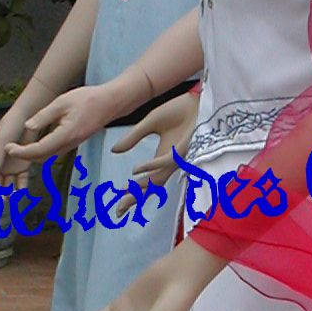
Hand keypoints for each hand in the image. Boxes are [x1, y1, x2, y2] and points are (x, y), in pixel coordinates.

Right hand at [0, 102, 37, 192]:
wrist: (31, 116)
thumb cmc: (12, 124)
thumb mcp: (1, 141)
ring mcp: (10, 164)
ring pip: (7, 183)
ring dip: (8, 192)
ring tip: (10, 199)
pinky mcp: (23, 165)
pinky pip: (21, 180)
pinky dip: (21, 187)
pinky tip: (21, 192)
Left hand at [5, 82, 128, 167]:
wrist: (110, 103)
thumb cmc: (89, 99)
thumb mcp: (62, 102)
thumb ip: (44, 116)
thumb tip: (27, 126)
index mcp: (66, 135)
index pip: (39, 150)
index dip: (21, 152)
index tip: (8, 148)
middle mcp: (69, 144)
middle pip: (42, 157)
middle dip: (23, 156)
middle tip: (8, 149)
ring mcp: (72, 145)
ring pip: (48, 156)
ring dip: (31, 156)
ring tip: (15, 149)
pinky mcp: (73, 142)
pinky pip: (54, 152)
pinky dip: (40, 152)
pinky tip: (31, 146)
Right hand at [109, 91, 198, 217]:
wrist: (197, 99)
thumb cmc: (178, 110)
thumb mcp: (149, 123)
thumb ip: (133, 138)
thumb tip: (114, 151)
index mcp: (163, 158)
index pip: (146, 182)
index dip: (132, 194)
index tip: (118, 204)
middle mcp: (170, 162)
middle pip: (150, 187)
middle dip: (134, 199)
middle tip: (118, 210)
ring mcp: (177, 158)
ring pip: (157, 178)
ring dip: (140, 186)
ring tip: (124, 193)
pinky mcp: (183, 149)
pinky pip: (163, 161)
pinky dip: (149, 166)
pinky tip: (134, 170)